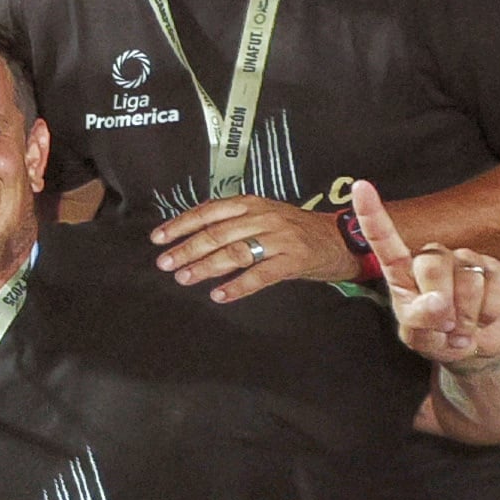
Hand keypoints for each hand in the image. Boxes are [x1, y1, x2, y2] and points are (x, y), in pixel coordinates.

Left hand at [153, 194, 355, 301]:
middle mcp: (264, 217)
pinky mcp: (294, 259)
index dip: (181, 224)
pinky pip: (261, 274)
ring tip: (184, 278)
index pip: (208, 211)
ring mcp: (280, 238)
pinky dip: (238, 285)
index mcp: (252, 203)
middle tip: (165, 264)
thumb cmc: (295, 230)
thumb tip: (192, 235)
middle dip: (187, 249)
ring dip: (206, 266)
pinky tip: (219, 295)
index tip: (158, 238)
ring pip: (235, 251)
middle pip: (217, 233)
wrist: (341, 238)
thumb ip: (232, 222)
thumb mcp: (264, 216)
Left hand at [362, 182, 499, 367]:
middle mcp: (435, 258)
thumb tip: (438, 302)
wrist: (479, 348)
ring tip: (461, 326)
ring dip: (465, 316)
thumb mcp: (419, 338)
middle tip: (443, 326)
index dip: (373, 214)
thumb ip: (420, 322)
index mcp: (404, 272)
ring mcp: (467, 262)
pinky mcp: (498, 271)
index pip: (385, 240)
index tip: (360, 187)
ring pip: (467, 281)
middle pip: (431, 264)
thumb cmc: (438, 338)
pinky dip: (487, 316)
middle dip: (439, 302)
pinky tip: (483, 319)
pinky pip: (495, 292)